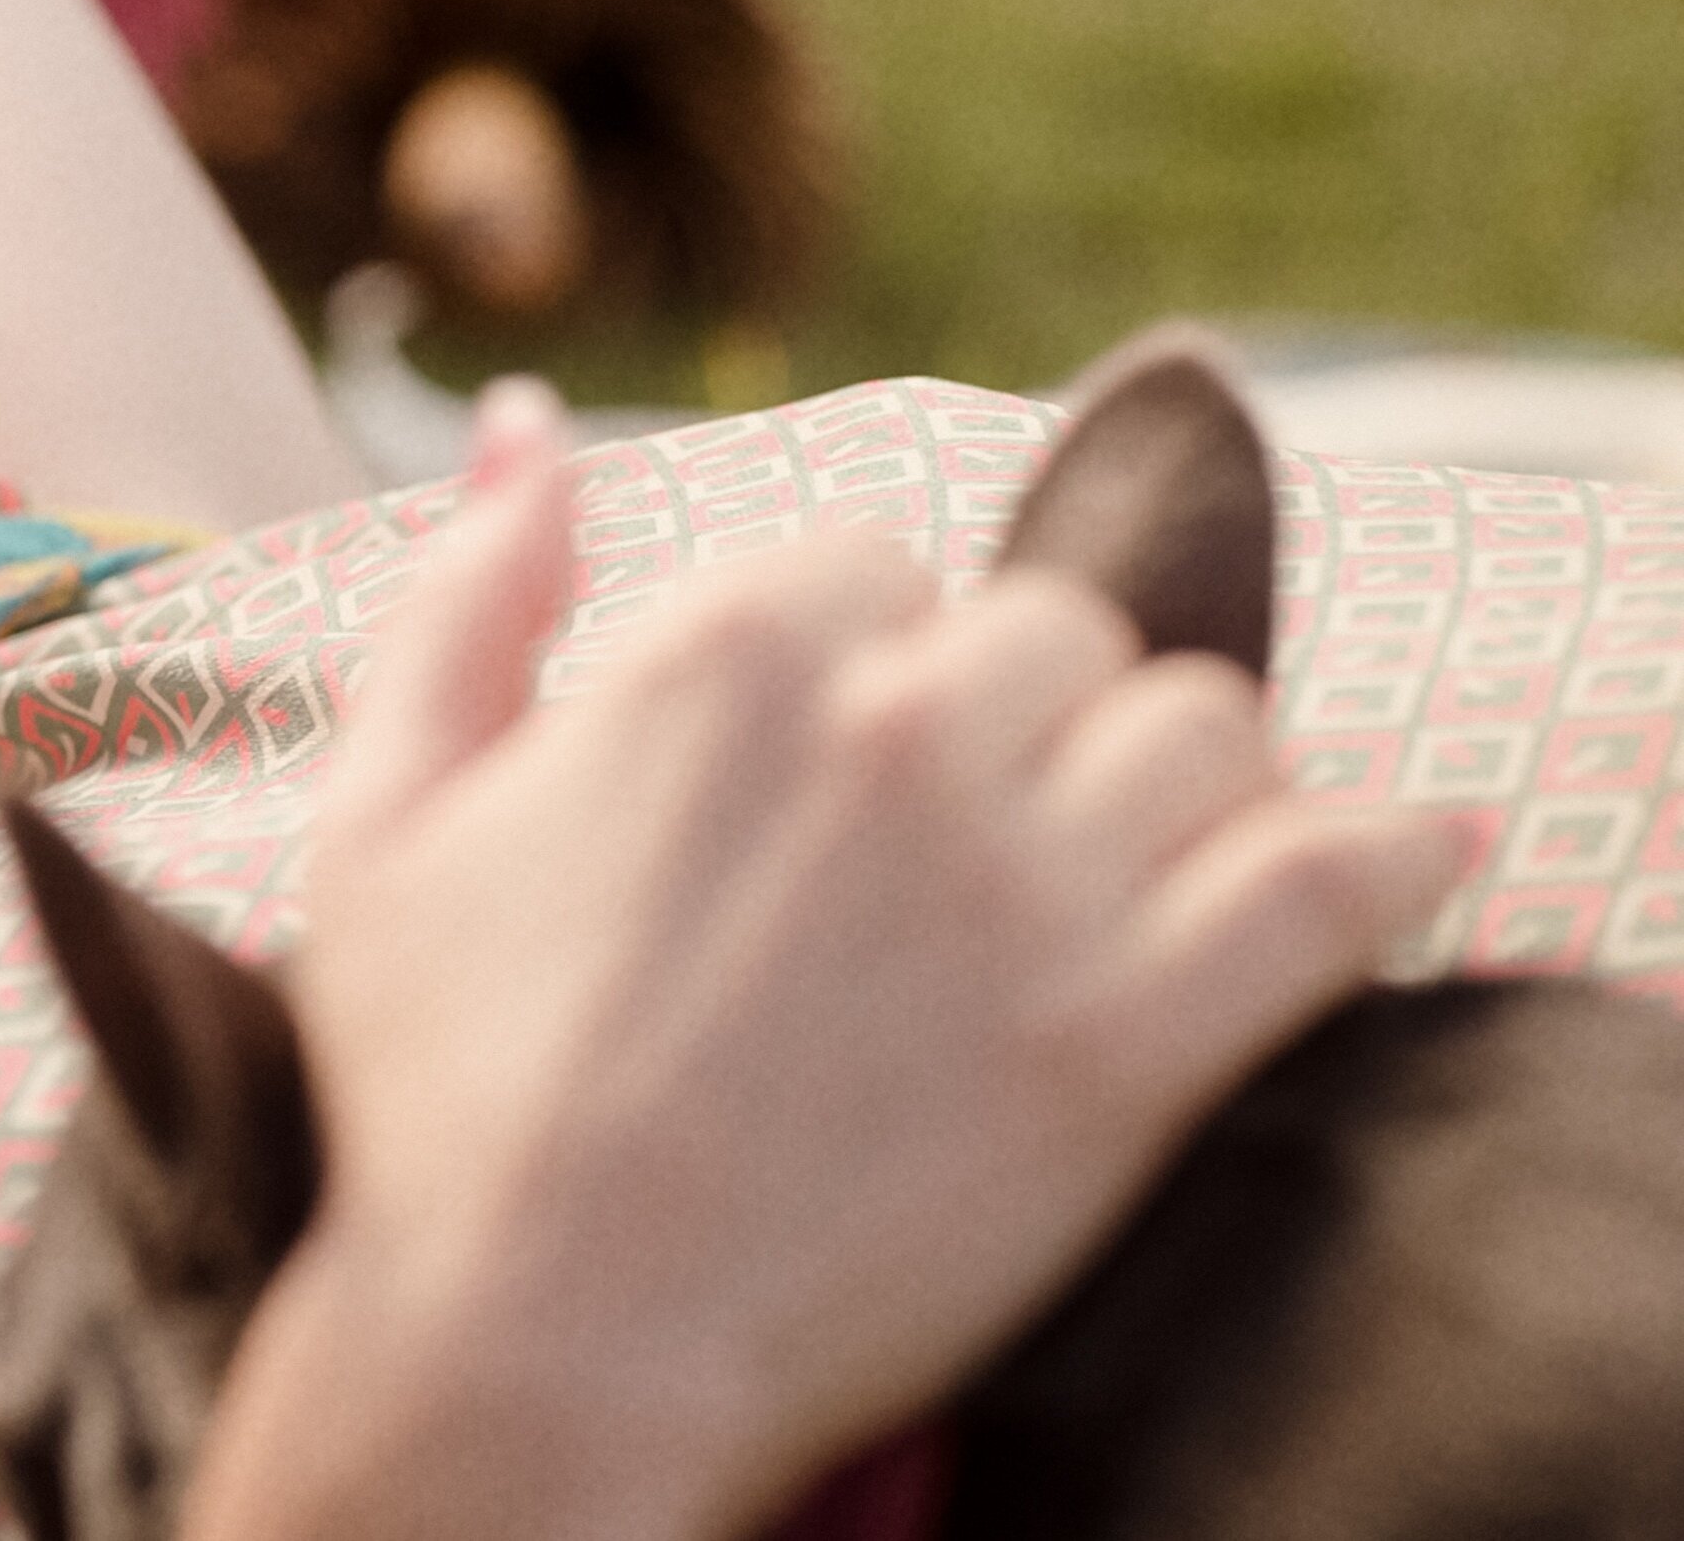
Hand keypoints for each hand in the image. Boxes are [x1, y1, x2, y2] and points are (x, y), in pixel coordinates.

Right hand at [186, 383, 1469, 1540]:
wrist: (541, 1346)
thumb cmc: (440, 1093)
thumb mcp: (384, 811)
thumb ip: (467, 593)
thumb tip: (526, 428)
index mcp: (720, 652)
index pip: (884, 564)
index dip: (863, 664)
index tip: (838, 772)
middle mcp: (896, 731)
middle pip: (1059, 632)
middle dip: (1026, 717)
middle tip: (978, 836)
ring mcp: (1031, 884)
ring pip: (1210, 731)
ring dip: (1183, 786)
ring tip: (1133, 869)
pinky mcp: (1137, 1039)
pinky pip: (1339, 877)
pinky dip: (1387, 852)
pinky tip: (1390, 855)